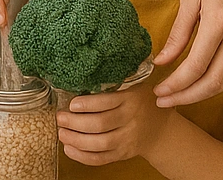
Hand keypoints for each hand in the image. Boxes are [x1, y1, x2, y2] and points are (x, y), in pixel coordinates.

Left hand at [57, 81, 174, 165]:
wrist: (161, 130)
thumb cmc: (143, 102)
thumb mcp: (137, 85)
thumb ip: (118, 77)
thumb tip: (89, 62)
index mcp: (131, 99)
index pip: (107, 103)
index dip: (87, 104)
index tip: (72, 103)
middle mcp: (130, 120)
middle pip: (100, 125)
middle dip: (75, 123)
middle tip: (60, 117)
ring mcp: (127, 139)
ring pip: (99, 144)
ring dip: (76, 140)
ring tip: (62, 132)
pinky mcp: (123, 154)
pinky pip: (101, 159)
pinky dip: (83, 156)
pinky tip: (69, 148)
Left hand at [152, 0, 222, 107]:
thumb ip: (177, 33)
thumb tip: (161, 61)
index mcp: (218, 21)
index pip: (196, 66)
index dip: (176, 85)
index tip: (159, 91)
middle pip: (213, 82)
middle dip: (186, 97)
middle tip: (165, 101)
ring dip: (201, 94)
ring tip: (178, 96)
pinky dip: (216, 84)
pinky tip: (198, 84)